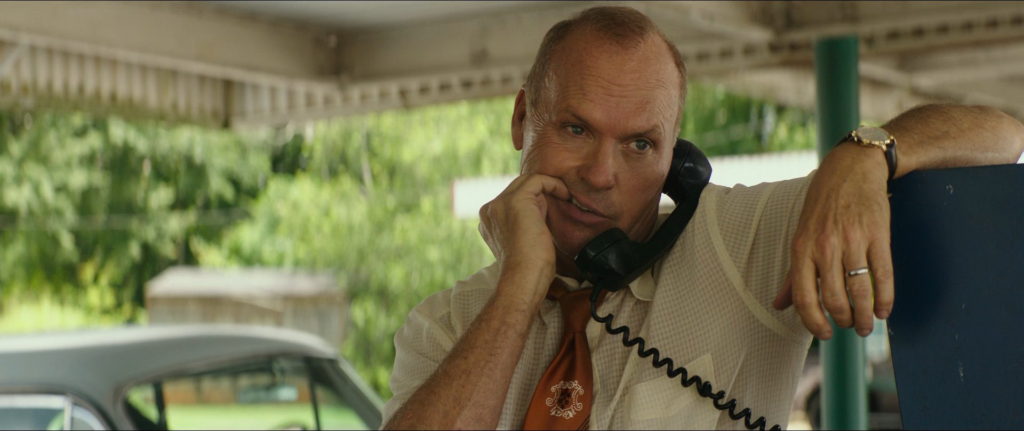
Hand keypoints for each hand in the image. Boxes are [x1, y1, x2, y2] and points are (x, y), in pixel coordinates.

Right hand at [478, 174, 569, 302]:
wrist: (523, 279)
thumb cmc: (529, 271)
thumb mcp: (523, 243)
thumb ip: (524, 226)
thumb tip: (541, 216)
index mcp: (489, 221)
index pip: (512, 200)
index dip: (535, 203)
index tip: (552, 212)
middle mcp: (490, 210)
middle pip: (518, 188)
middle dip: (541, 193)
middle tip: (563, 202)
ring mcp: (500, 204)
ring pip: (526, 182)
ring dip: (549, 187)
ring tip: (566, 197)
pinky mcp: (515, 200)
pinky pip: (537, 180)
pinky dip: (554, 184)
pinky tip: (566, 195)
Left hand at [773, 144, 895, 338]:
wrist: (851, 169)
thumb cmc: (822, 206)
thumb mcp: (800, 236)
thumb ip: (794, 274)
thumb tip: (779, 305)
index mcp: (802, 249)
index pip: (805, 297)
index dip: (814, 322)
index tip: (824, 334)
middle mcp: (825, 246)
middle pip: (835, 299)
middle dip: (843, 321)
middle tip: (849, 327)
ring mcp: (853, 240)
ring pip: (860, 292)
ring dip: (864, 316)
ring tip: (865, 326)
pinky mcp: (878, 235)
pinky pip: (883, 275)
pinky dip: (884, 299)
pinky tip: (883, 310)